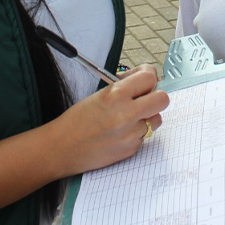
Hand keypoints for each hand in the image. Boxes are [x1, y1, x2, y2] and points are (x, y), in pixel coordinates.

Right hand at [53, 65, 169, 175]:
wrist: (62, 148)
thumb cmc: (76, 121)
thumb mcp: (99, 95)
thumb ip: (124, 87)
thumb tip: (145, 81)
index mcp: (116, 95)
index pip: (150, 77)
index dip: (149, 76)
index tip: (146, 78)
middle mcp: (127, 114)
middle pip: (162, 99)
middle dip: (155, 96)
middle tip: (144, 98)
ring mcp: (131, 134)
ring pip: (156, 119)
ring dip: (147, 116)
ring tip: (128, 118)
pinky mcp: (132, 149)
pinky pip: (146, 135)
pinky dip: (137, 132)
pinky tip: (120, 132)